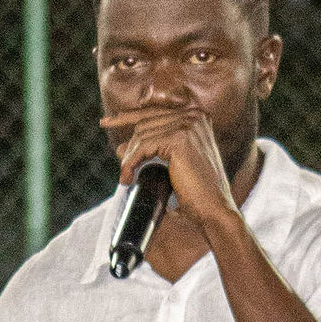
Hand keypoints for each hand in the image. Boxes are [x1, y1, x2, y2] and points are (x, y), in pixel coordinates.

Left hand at [107, 104, 240, 240]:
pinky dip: (131, 163)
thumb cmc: (195, 193)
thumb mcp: (170, 165)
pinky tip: (129, 177)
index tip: (107, 121)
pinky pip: (143, 147)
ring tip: (127, 177)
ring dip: (129, 158)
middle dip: (128, 143)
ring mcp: (188, 125)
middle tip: (121, 164)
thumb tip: (119, 146)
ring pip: (141, 135)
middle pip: (145, 122)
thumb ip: (150, 150)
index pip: (154, 110)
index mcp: (196, 117)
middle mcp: (194, 115)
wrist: (214, 211)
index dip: (127, 116)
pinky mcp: (179, 139)